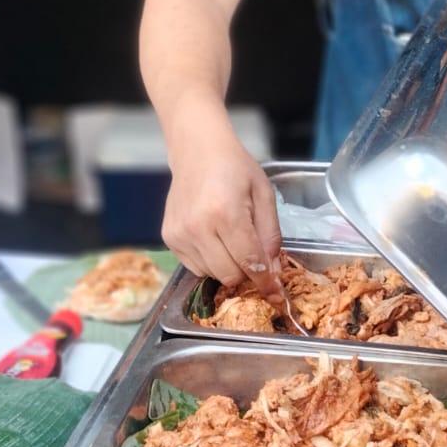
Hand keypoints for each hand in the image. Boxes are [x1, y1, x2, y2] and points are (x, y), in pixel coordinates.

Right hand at [160, 113, 284, 304]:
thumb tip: (272, 271)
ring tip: (230, 239)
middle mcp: (198, 227)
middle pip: (230, 275)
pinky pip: (195, 267)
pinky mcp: (169, 238)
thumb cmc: (235, 168)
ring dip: (227, 266)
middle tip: (254, 256)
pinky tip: (213, 238)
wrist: (197, 150)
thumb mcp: (263, 194)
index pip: (250, 262)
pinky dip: (209, 261)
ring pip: (211, 275)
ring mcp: (180, 234)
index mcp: (225, 213)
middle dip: (247, 273)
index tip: (277, 296)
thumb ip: (270, 235)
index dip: (266, 282)